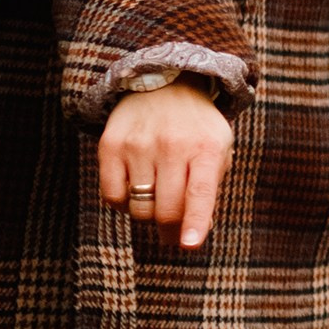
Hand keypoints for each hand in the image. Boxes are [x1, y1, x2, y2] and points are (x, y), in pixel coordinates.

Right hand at [98, 79, 233, 249]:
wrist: (166, 84)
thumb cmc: (196, 130)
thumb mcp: (218, 151)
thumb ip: (209, 191)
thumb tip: (191, 235)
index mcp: (206, 148)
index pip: (200, 193)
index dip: (195, 222)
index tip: (189, 244)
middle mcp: (172, 144)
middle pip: (166, 209)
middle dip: (170, 230)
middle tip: (172, 234)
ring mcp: (139, 144)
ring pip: (139, 208)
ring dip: (147, 214)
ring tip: (156, 196)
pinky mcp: (110, 145)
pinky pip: (112, 197)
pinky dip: (123, 204)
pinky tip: (134, 189)